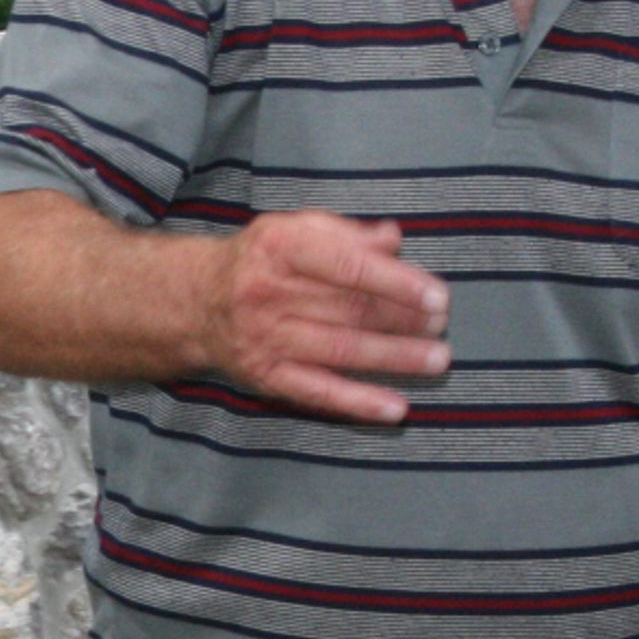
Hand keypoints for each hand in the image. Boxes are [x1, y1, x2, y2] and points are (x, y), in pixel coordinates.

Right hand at [200, 211, 452, 421]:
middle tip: (442, 324)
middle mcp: (268, 293)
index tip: (437, 295)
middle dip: (402, 319)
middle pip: (349, 309)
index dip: (397, 282)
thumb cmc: (260, 261)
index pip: (347, 265)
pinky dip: (357, 403)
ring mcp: (265, 339)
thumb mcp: (295, 230)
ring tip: (437, 358)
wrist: (196, 303)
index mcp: (280, 248)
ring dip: (393, 357)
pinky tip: (396, 409)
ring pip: (341, 350)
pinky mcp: (265, 376)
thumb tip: (395, 240)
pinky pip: (317, 392)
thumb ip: (347, 233)